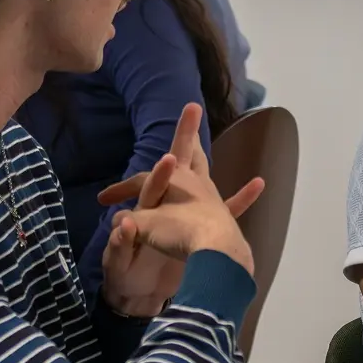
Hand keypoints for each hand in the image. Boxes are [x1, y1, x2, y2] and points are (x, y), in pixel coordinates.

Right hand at [97, 104, 261, 310]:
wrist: (212, 253)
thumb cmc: (176, 235)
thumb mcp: (143, 230)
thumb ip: (127, 227)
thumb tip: (118, 224)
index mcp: (170, 183)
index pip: (141, 180)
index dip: (121, 189)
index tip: (103, 199)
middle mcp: (191, 184)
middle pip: (183, 153)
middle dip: (184, 134)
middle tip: (192, 109)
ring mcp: (210, 198)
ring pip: (203, 170)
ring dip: (199, 156)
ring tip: (199, 144)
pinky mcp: (222, 217)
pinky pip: (236, 204)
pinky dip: (245, 195)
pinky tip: (259, 182)